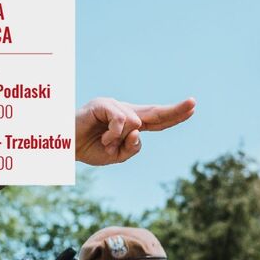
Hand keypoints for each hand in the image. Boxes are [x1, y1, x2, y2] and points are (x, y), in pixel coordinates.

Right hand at [74, 97, 195, 165]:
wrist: (65, 146)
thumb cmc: (89, 149)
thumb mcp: (116, 156)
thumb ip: (131, 148)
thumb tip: (139, 130)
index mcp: (131, 124)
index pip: (157, 120)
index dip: (174, 115)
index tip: (192, 108)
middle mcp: (125, 111)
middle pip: (155, 111)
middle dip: (175, 110)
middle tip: (194, 103)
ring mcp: (114, 105)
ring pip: (136, 123)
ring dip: (120, 140)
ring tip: (105, 142)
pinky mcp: (103, 103)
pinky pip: (122, 121)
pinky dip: (114, 134)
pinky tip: (103, 137)